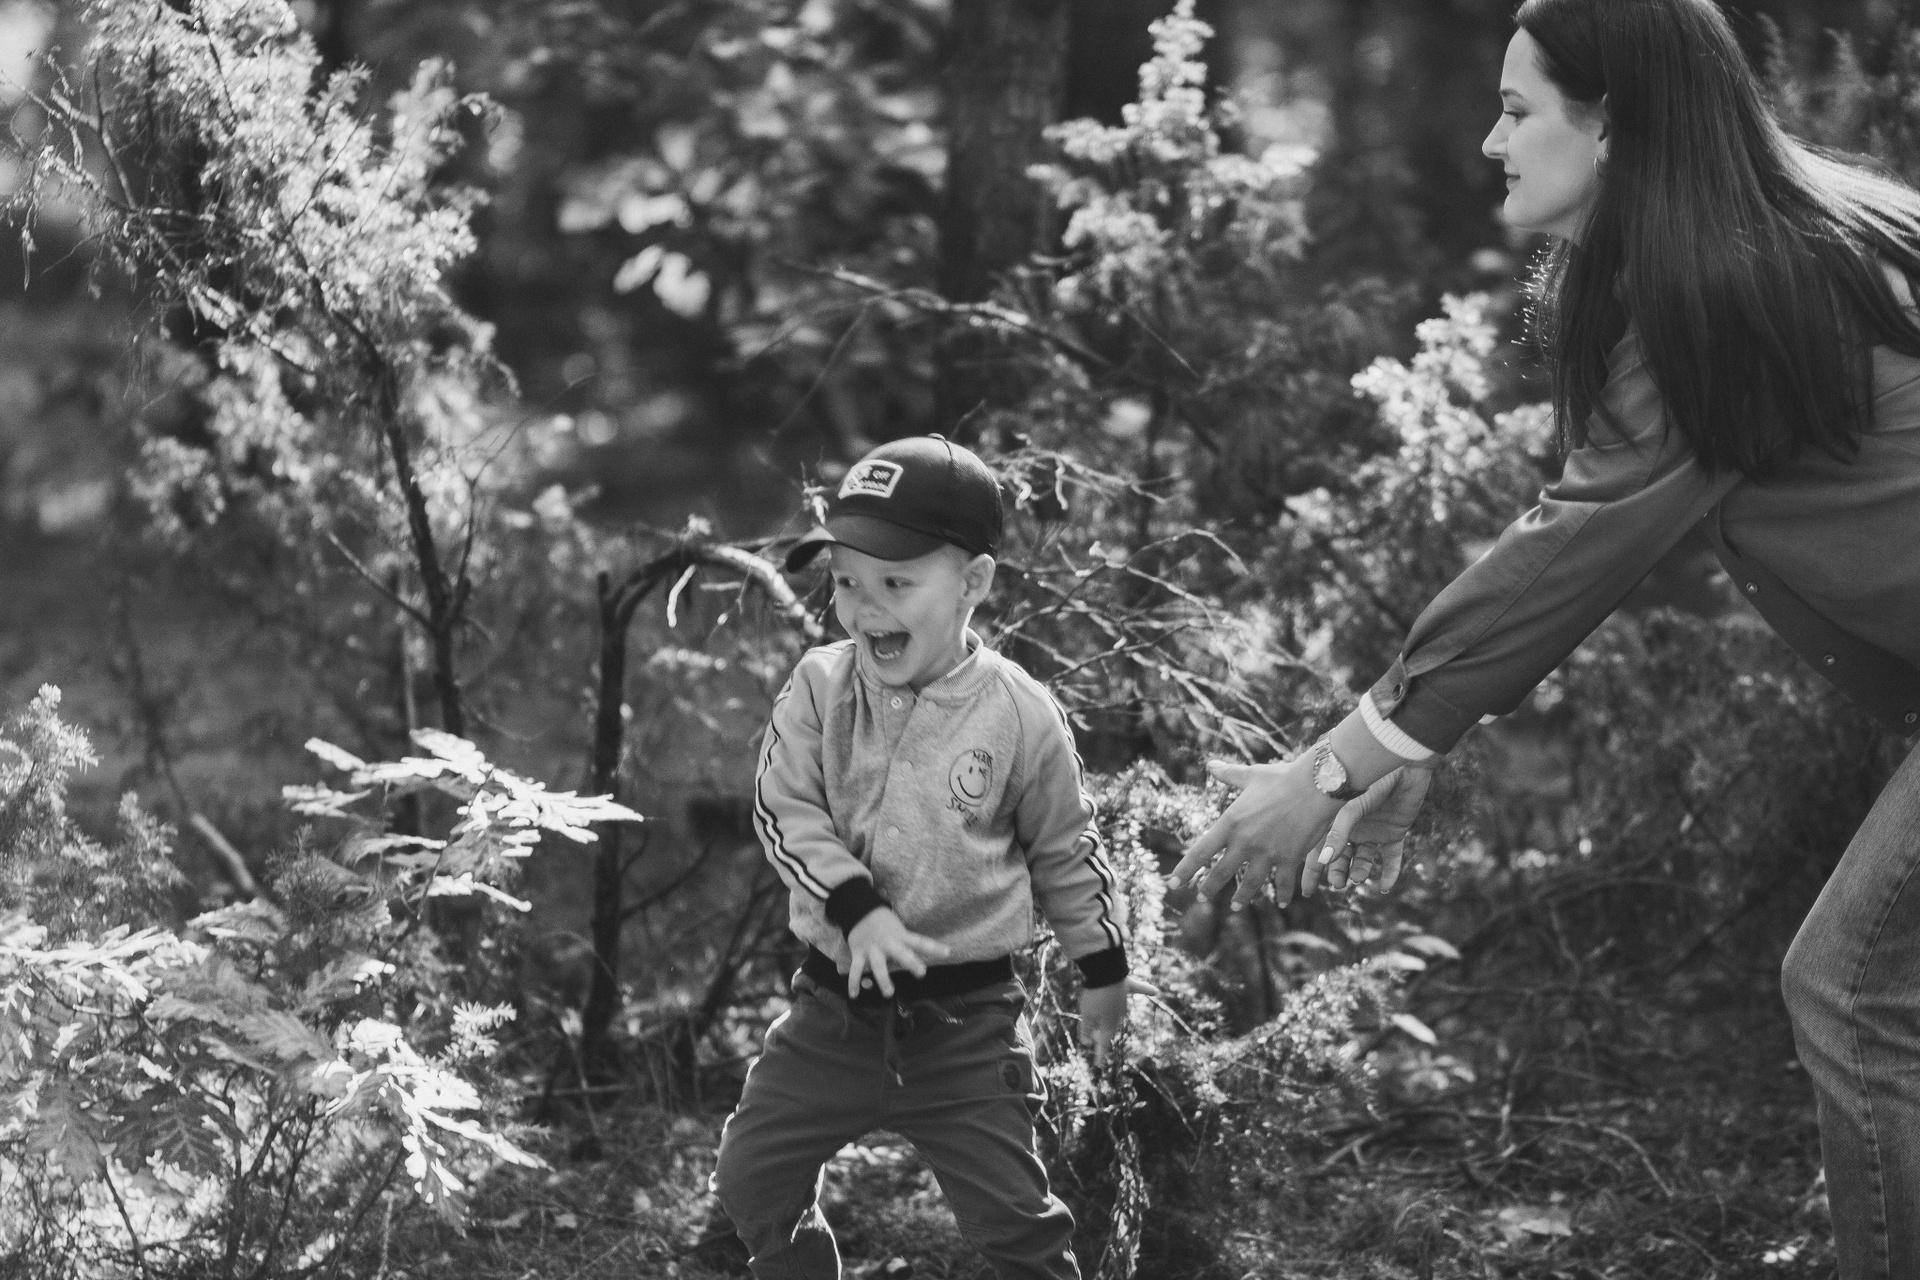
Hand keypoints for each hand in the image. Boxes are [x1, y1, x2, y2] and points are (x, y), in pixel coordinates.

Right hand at [845, 907, 951, 998]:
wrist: (859, 910)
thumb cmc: (884, 923)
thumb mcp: (898, 929)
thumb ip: (905, 946)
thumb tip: (916, 963)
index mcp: (901, 936)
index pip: (920, 942)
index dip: (934, 947)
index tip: (947, 952)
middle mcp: (888, 943)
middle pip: (901, 953)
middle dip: (911, 963)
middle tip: (921, 973)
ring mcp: (873, 949)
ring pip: (879, 965)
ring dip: (884, 979)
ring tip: (889, 993)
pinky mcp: (858, 953)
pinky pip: (856, 969)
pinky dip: (854, 982)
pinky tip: (854, 995)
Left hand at [1078, 976, 1158, 1066]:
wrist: (1106, 972)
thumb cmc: (1095, 995)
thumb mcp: (1086, 1014)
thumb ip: (1087, 1029)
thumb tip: (1087, 1043)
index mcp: (1109, 1024)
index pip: (1104, 1043)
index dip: (1100, 1055)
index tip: (1098, 1065)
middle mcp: (1119, 1015)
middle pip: (1110, 1026)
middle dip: (1102, 1033)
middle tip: (1093, 1039)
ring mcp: (1124, 1000)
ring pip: (1118, 1010)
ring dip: (1111, 1014)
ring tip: (1101, 1012)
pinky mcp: (1127, 985)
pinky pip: (1138, 988)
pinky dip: (1146, 990)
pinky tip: (1155, 992)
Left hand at [1168, 756, 1343, 909]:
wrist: (1317, 784)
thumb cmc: (1283, 777)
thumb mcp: (1251, 775)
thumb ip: (1229, 775)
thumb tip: (1210, 764)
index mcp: (1230, 822)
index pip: (1200, 852)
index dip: (1185, 870)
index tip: (1173, 883)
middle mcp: (1245, 842)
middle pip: (1221, 872)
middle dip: (1209, 888)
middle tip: (1200, 896)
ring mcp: (1267, 853)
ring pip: (1250, 884)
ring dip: (1241, 898)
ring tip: (1234, 907)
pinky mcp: (1290, 859)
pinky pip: (1283, 883)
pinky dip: (1281, 895)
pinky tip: (1280, 903)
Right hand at [1301, 765, 1433, 897]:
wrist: (1404, 765)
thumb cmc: (1371, 780)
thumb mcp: (1349, 808)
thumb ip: (1337, 834)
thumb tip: (1322, 861)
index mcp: (1335, 820)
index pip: (1319, 849)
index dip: (1312, 870)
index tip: (1307, 892)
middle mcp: (1352, 828)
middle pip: (1340, 858)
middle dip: (1337, 873)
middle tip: (1338, 884)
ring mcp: (1373, 831)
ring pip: (1363, 859)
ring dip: (1360, 871)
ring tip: (1359, 878)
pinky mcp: (1395, 833)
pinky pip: (1391, 858)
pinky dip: (1389, 873)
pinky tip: (1385, 887)